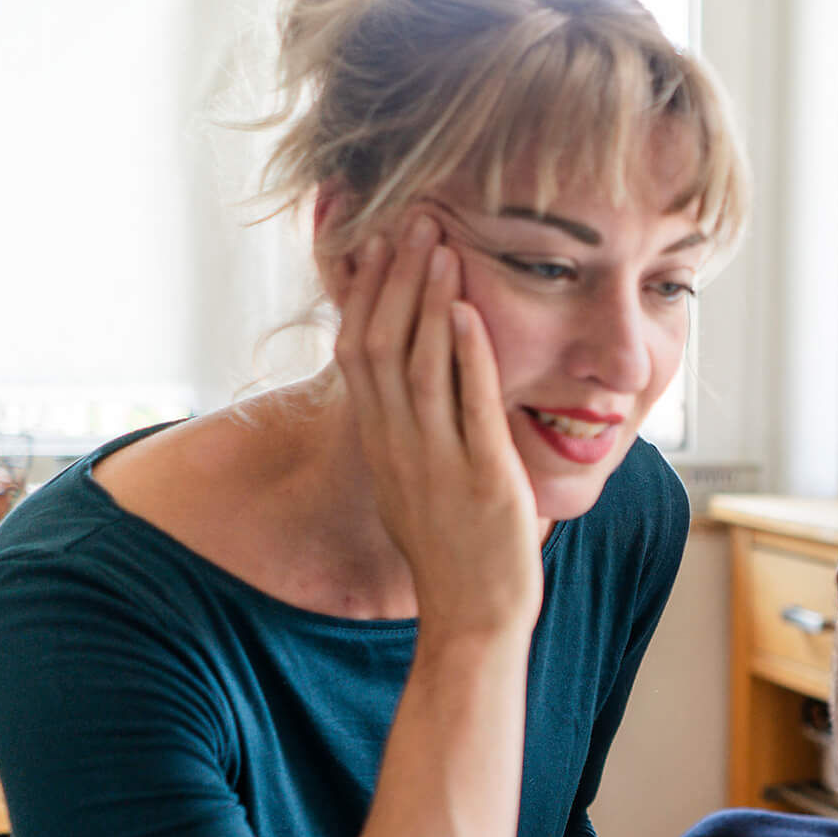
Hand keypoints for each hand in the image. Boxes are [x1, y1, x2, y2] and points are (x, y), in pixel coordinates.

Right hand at [334, 212, 541, 638]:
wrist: (473, 618)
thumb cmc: (455, 552)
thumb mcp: (416, 483)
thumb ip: (411, 433)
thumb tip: (413, 388)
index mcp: (381, 445)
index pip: (356, 353)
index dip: (364, 294)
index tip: (374, 243)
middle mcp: (397, 447)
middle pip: (380, 344)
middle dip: (394, 278)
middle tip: (411, 218)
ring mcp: (436, 462)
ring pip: (419, 365)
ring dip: (429, 299)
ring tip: (440, 241)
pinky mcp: (480, 478)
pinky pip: (468, 405)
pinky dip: (468, 354)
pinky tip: (471, 309)